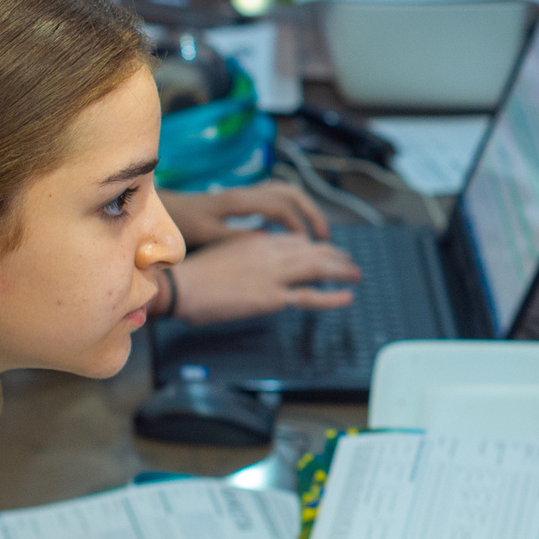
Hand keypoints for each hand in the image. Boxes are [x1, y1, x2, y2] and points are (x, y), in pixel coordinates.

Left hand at [165, 182, 330, 243]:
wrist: (165, 211)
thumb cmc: (182, 225)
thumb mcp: (207, 236)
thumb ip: (237, 238)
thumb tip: (267, 242)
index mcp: (239, 201)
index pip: (281, 207)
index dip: (299, 225)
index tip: (309, 246)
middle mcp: (246, 193)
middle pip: (290, 193)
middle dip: (311, 213)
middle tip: (324, 237)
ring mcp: (246, 193)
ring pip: (286, 192)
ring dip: (304, 210)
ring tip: (314, 233)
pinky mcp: (243, 200)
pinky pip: (276, 199)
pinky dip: (291, 211)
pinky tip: (291, 232)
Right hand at [168, 230, 360, 321]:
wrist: (182, 285)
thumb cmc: (196, 273)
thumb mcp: (226, 250)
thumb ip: (249, 249)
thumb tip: (262, 246)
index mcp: (260, 240)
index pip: (298, 240)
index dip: (316, 246)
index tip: (327, 251)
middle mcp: (272, 253)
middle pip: (314, 251)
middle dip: (335, 256)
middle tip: (349, 262)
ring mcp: (274, 275)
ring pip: (318, 268)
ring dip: (341, 270)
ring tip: (356, 274)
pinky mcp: (272, 297)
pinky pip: (310, 296)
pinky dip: (332, 296)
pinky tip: (347, 296)